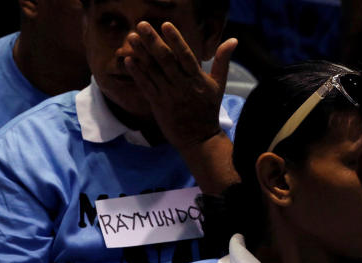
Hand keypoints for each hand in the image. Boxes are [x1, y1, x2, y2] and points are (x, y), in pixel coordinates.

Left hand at [125, 21, 237, 150]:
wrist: (198, 139)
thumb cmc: (208, 110)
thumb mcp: (219, 85)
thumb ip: (222, 61)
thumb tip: (233, 39)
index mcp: (197, 78)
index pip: (185, 55)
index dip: (175, 40)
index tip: (165, 25)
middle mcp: (181, 85)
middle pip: (165, 60)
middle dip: (152, 41)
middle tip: (141, 25)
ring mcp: (168, 95)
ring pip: (152, 71)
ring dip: (140, 53)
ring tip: (131, 38)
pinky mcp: (157, 105)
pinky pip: (145, 86)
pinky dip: (137, 73)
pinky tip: (128, 60)